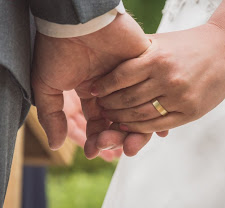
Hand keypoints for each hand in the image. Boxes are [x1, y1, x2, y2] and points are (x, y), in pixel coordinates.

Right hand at [31, 13, 153, 158]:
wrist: (77, 21)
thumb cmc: (57, 50)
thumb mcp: (47, 86)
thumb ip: (52, 116)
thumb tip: (56, 145)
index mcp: (92, 92)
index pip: (99, 121)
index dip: (97, 137)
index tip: (94, 151)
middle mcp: (113, 87)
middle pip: (120, 119)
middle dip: (115, 137)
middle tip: (113, 148)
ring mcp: (130, 77)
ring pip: (138, 110)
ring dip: (135, 129)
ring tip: (131, 144)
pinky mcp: (145, 66)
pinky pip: (154, 93)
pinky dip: (156, 111)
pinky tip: (158, 129)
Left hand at [91, 24, 224, 133]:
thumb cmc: (190, 44)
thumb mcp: (163, 42)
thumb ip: (137, 52)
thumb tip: (107, 65)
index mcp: (159, 58)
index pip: (121, 77)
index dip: (102, 86)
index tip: (92, 91)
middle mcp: (169, 78)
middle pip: (127, 99)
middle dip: (108, 106)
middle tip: (99, 108)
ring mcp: (181, 97)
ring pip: (141, 116)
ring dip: (121, 119)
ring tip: (112, 117)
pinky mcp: (191, 112)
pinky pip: (158, 125)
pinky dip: (140, 129)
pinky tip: (130, 126)